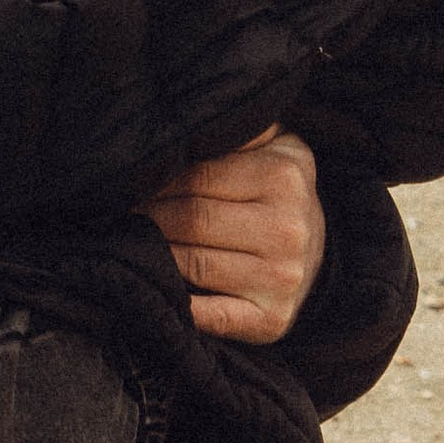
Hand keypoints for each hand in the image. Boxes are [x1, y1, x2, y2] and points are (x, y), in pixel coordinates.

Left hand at [141, 127, 325, 343]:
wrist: (318, 254)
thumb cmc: (281, 193)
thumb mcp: (277, 147)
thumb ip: (240, 132)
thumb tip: (187, 122)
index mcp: (284, 177)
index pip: (201, 175)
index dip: (160, 180)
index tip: (133, 184)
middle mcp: (286, 229)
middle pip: (194, 220)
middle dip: (151, 217)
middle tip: (125, 214)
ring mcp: (281, 278)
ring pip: (195, 265)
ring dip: (155, 254)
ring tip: (135, 241)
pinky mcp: (271, 320)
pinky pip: (212, 316)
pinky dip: (180, 304)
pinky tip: (159, 286)